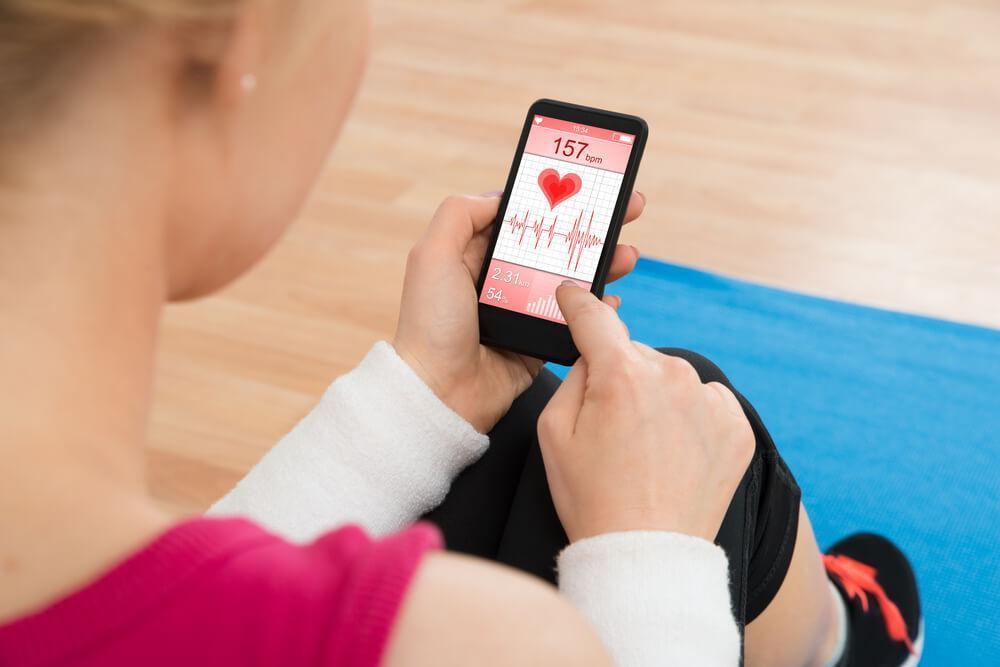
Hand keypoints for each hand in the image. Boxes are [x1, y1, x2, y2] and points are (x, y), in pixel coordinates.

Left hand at [393, 191, 645, 432]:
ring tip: (627, 253)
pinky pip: (577, 320)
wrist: (441, 393)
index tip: (585, 185)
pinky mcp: (540, 341)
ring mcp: (524, 311)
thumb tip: (498, 196)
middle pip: (556, 245)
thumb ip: (459, 215)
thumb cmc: (431, 326)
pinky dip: (598, 309)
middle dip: (591, 227)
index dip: (554, 201)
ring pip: (573, 279)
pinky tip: (612, 297)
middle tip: (626, 209)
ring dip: (603, 263)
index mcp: (476, 256)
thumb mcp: (432, 256)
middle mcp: (502, 280)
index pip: (523, 219)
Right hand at [536, 284, 754, 541]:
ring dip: (657, 398)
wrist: (646, 554)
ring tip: (645, 450)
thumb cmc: (592, 498)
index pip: (594, 318)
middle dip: (620, 378)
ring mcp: (709, 401)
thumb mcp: (553, 433)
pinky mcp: (736, 426)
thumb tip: (592, 353)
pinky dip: (690, 419)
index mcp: (620, 375)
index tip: (572, 294)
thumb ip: (572, 376)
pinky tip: (674, 454)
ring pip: (671, 378)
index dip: (578, 303)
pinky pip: (704, 402)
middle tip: (611, 429)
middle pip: (634, 355)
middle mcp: (672, 376)